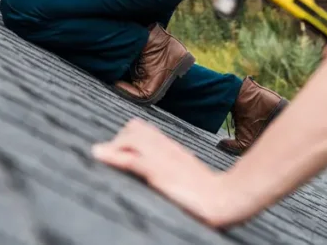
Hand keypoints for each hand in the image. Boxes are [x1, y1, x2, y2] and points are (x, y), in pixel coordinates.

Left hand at [91, 119, 251, 227]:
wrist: (227, 198)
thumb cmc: (209, 191)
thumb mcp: (187, 174)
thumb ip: (171, 167)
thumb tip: (157, 172)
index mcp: (171, 148)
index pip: (142, 128)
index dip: (125, 136)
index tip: (115, 149)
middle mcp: (165, 149)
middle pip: (134, 129)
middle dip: (117, 140)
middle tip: (107, 157)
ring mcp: (162, 159)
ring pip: (129, 139)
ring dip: (112, 147)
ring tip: (99, 155)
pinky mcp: (159, 173)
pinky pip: (131, 159)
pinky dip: (113, 156)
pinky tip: (100, 156)